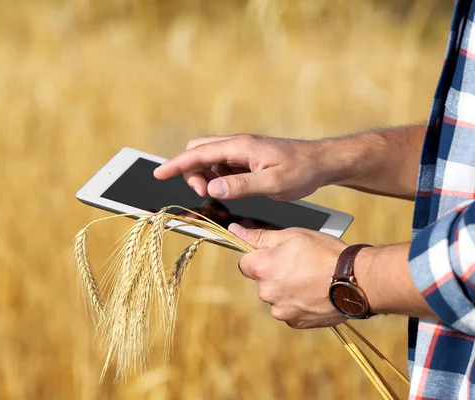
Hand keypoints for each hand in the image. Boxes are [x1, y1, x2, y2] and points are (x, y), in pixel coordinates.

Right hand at [153, 134, 331, 200]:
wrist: (321, 163)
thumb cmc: (301, 171)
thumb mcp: (273, 183)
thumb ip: (241, 185)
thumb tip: (213, 187)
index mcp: (240, 146)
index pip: (199, 153)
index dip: (176, 164)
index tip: (159, 174)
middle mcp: (237, 145)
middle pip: (198, 152)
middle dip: (191, 172)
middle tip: (204, 193)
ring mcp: (241, 151)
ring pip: (208, 159)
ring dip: (205, 176)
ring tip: (219, 194)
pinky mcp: (246, 159)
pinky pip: (221, 165)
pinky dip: (216, 177)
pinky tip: (228, 189)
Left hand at [229, 223, 347, 328]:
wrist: (356, 281)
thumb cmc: (325, 254)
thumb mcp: (291, 236)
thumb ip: (259, 236)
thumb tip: (234, 230)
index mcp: (262, 269)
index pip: (245, 263)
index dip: (260, 256)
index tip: (276, 254)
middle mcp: (266, 292)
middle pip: (261, 280)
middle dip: (274, 273)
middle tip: (299, 264)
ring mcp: (281, 310)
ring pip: (276, 296)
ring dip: (286, 289)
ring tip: (310, 278)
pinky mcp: (295, 322)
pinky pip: (289, 310)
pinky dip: (298, 302)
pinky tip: (314, 292)